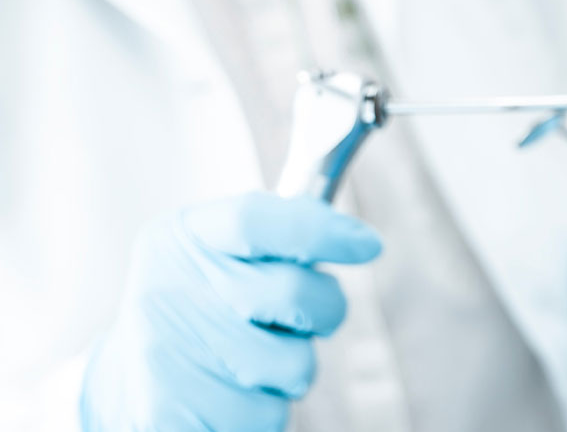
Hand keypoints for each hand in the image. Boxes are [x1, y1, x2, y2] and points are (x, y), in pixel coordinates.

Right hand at [80, 193, 382, 431]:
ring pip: (294, 366)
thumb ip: (282, 233)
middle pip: (294, 292)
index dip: (321, 231)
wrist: (131, 378)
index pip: (255, 220)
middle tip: (297, 318)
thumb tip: (357, 238)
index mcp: (181, 239)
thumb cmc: (199, 309)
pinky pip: (267, 415)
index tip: (367, 245)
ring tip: (251, 361)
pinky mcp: (171, 414)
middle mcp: (167, 291)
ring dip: (290, 370)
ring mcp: (166, 354)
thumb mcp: (221, 251)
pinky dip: (264, 410)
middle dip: (321, 311)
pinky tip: (233, 394)